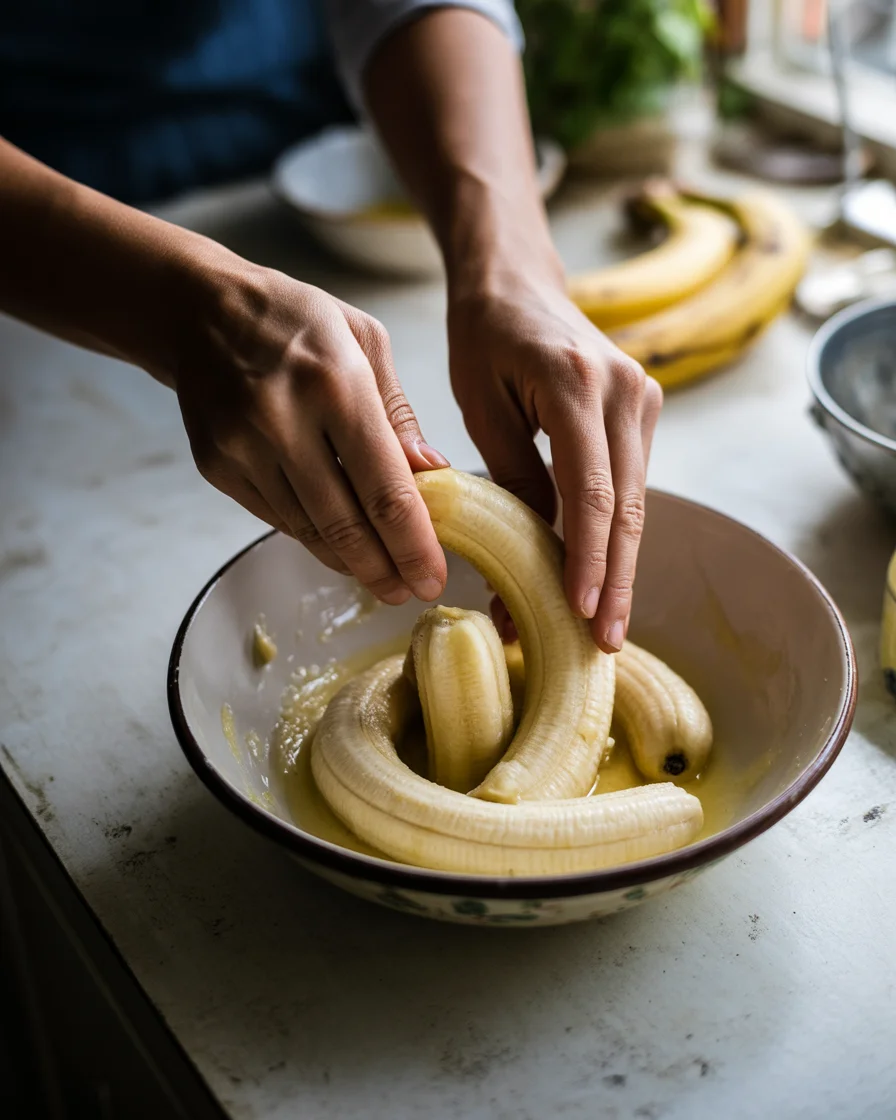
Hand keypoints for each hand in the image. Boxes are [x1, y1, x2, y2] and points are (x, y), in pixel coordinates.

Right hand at [173, 258, 448, 604]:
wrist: (199, 311)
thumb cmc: (296, 321)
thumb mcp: (365, 341)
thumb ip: (399, 414)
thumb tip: (433, 474)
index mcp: (336, 385)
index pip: (384, 489)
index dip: (413, 545)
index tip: (432, 579)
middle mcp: (285, 421)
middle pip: (345, 524)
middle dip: (383, 569)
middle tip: (409, 592)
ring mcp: (243, 448)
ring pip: (308, 530)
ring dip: (349, 562)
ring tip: (380, 577)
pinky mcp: (217, 466)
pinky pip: (276, 519)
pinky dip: (312, 538)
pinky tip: (338, 546)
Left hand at [447, 275, 661, 652]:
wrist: (517, 280)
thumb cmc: (485, 335)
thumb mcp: (482, 405)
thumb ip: (511, 476)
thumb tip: (528, 556)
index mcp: (578, 384)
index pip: (592, 492)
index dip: (587, 558)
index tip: (580, 612)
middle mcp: (626, 391)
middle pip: (627, 507)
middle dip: (613, 580)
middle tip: (603, 642)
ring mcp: (642, 399)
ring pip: (635, 503)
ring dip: (616, 566)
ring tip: (602, 626)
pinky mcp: (642, 410)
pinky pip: (631, 484)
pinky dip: (614, 533)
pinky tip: (602, 576)